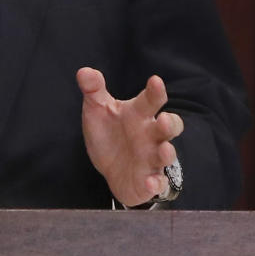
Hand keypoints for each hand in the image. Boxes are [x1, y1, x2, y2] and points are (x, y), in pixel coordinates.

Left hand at [76, 67, 183, 207]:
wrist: (110, 169)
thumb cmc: (110, 133)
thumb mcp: (98, 110)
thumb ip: (93, 90)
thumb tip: (84, 71)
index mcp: (139, 114)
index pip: (151, 100)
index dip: (155, 91)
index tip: (155, 81)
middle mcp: (151, 135)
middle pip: (170, 127)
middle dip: (170, 123)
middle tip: (164, 119)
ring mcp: (152, 159)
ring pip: (167, 154)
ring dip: (167, 153)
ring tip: (164, 150)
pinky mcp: (149, 181)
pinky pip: (158, 183)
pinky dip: (156, 184)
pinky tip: (150, 183)